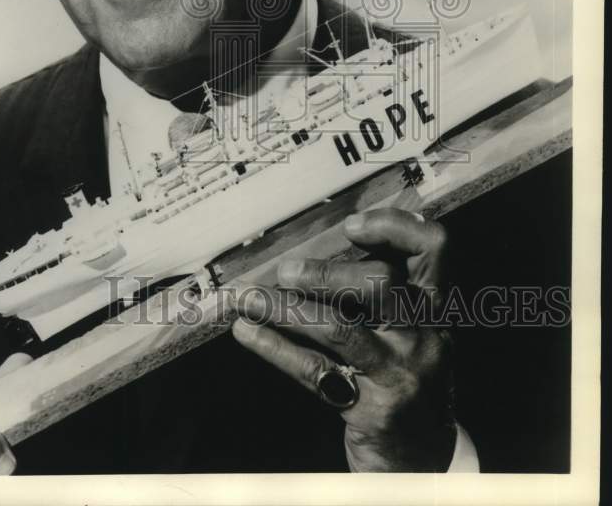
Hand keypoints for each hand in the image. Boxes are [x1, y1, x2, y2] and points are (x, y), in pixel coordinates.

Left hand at [232, 208, 455, 471]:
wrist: (421, 458)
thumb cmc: (402, 373)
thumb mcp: (409, 328)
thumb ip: (378, 289)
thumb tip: (314, 247)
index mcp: (435, 304)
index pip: (433, 247)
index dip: (392, 227)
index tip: (350, 226)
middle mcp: (425, 334)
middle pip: (381, 284)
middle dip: (326, 273)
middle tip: (285, 271)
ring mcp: (400, 372)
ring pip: (339, 328)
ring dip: (285, 308)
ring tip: (248, 298)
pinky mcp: (371, 408)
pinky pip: (315, 371)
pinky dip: (275, 348)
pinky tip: (248, 332)